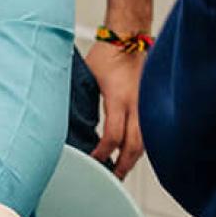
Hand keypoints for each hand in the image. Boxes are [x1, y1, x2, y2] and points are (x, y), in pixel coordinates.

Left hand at [85, 42, 144, 177]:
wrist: (129, 37)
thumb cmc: (107, 53)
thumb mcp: (88, 76)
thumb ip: (81, 98)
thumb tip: (64, 118)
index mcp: (118, 98)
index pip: (112, 136)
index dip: (103, 154)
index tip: (94, 162)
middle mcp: (136, 104)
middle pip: (133, 146)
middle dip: (123, 166)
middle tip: (112, 180)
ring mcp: (146, 104)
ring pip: (144, 142)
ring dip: (132, 158)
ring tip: (121, 170)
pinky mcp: (151, 103)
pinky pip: (148, 131)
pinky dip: (140, 145)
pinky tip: (131, 151)